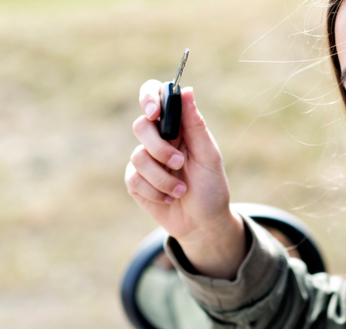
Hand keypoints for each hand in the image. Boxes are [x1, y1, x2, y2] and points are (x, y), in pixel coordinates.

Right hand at [125, 80, 244, 278]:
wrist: (203, 222)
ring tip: (182, 190)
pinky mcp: (135, 181)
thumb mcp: (209, 156)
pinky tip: (170, 198)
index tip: (154, 113)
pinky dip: (156, 191)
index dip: (149, 98)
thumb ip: (195, 124)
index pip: (155, 97)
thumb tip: (186, 90)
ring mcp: (144, 160)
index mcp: (177, 127)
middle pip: (141, 126)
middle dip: (159, 148)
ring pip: (138, 157)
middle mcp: (158, 139)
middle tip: (179, 163)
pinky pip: (134, 179)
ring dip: (163, 178)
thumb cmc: (211, 187)